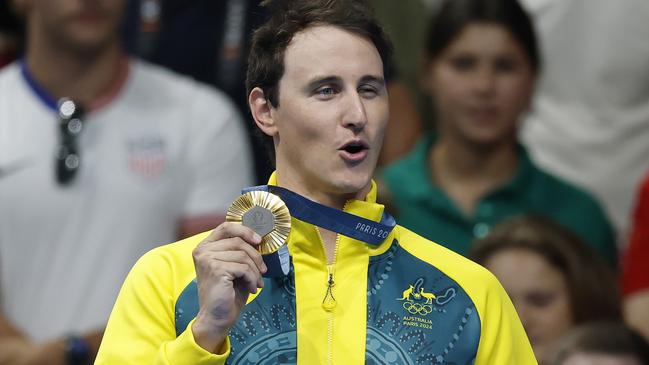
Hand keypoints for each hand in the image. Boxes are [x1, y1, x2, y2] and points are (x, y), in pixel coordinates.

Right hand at [191, 222, 266, 352]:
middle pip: (238, 241)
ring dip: (255, 271)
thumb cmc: (227, 292)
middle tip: (263, 270)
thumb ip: (239, 250)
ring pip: (243, 255)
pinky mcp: (216, 270)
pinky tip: (252, 288)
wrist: (217, 317)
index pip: (226, 227)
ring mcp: (207, 259)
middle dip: (256, 256)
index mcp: (205, 246)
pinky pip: (244, 268)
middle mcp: (202, 251)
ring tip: (257, 283)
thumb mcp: (233, 266)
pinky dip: (253, 278)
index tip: (259, 240)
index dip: (245, 231)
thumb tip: (258, 238)